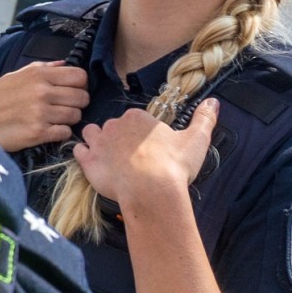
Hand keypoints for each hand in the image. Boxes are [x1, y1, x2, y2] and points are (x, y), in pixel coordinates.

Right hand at [0, 61, 88, 151]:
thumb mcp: (13, 76)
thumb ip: (41, 69)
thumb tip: (64, 64)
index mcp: (37, 74)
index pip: (79, 76)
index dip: (80, 84)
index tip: (72, 90)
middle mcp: (41, 91)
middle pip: (82, 97)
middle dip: (77, 103)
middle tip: (64, 107)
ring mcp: (40, 113)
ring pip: (76, 116)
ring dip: (68, 119)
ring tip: (52, 119)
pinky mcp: (37, 133)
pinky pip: (65, 132)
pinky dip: (59, 133)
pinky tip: (47, 130)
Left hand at [72, 98, 218, 207]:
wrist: (152, 190)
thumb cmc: (174, 166)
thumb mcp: (196, 140)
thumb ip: (204, 119)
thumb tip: (213, 102)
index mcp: (138, 117)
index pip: (134, 119)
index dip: (140, 134)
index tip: (147, 148)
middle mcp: (115, 124)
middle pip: (113, 126)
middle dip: (119, 138)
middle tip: (131, 158)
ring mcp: (99, 142)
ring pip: (92, 134)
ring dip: (97, 141)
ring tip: (109, 157)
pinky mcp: (88, 161)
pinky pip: (79, 151)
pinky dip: (84, 155)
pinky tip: (93, 163)